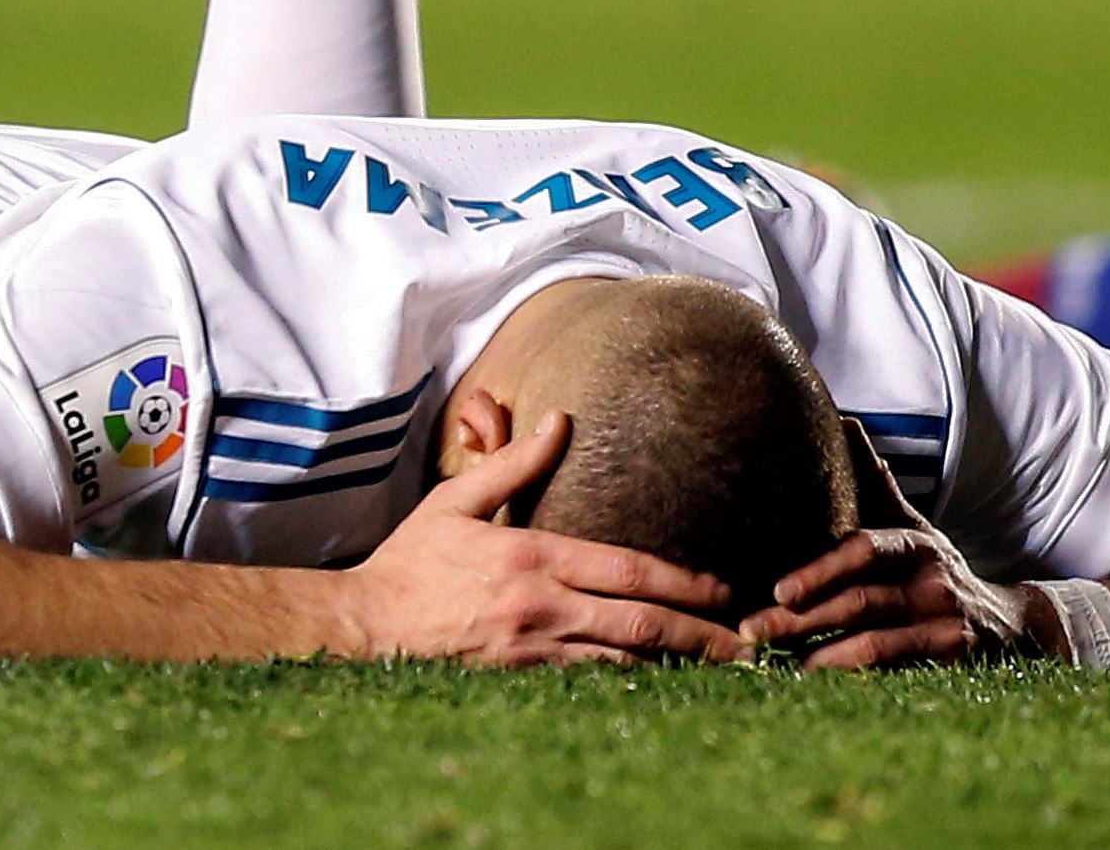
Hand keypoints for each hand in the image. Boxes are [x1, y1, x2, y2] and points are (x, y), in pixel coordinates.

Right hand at [345, 415, 752, 666]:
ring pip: (623, 662)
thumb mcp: (457, 501)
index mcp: (532, 556)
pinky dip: (629, 687)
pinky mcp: (520, 682)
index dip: (683, 582)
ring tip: (717, 669)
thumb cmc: (411, 560)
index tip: (722, 590)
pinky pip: (589, 687)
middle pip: (641, 624)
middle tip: (745, 643)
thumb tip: (557, 420)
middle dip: (700, 634)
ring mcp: (532, 651)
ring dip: (674, 666)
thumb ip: (514, 463)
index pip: (628, 569)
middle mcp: (541, 606)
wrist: (365, 625)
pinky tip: (658, 689)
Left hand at [739, 418, 1042, 669]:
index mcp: (914, 543)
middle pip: (860, 600)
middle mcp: (932, 580)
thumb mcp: (910, 524)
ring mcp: (944, 622)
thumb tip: (842, 421)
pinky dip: (853, 673)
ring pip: (875, 640)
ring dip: (820, 651)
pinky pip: (896, 667)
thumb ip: (874, 482)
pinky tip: (814, 678)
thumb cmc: (935, 569)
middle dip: (800, 617)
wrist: (1009, 622)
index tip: (778, 589)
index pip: (866, 551)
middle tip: (749, 630)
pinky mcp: (953, 659)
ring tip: (771, 659)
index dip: (823, 570)